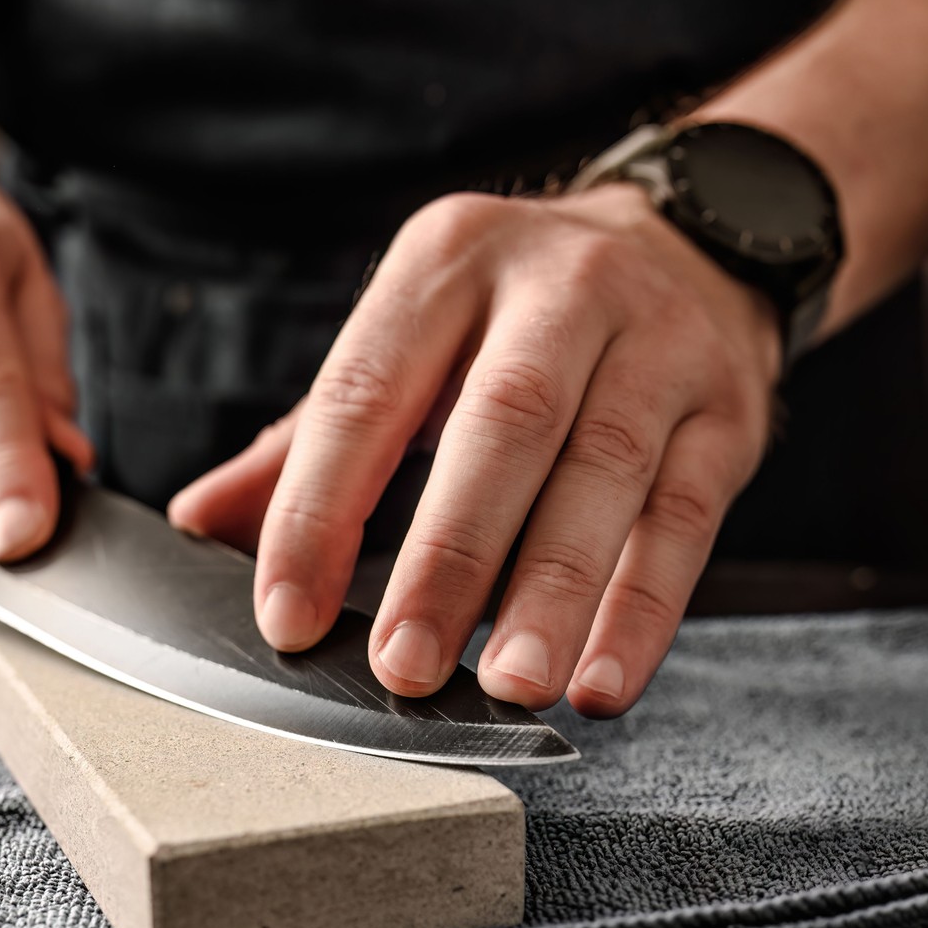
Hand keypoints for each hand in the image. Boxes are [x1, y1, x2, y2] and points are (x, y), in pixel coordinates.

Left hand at [169, 184, 780, 715]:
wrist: (694, 242)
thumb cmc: (518, 316)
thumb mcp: (412, 337)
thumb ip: (311, 437)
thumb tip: (199, 523)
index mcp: (448, 261)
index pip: (367, 391)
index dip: (321, 508)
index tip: (289, 615)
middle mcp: (560, 288)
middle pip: (503, 423)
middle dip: (450, 555)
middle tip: (405, 667)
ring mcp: (658, 344)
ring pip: (606, 472)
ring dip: (556, 591)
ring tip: (512, 685)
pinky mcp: (728, 411)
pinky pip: (687, 520)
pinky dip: (643, 609)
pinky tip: (600, 680)